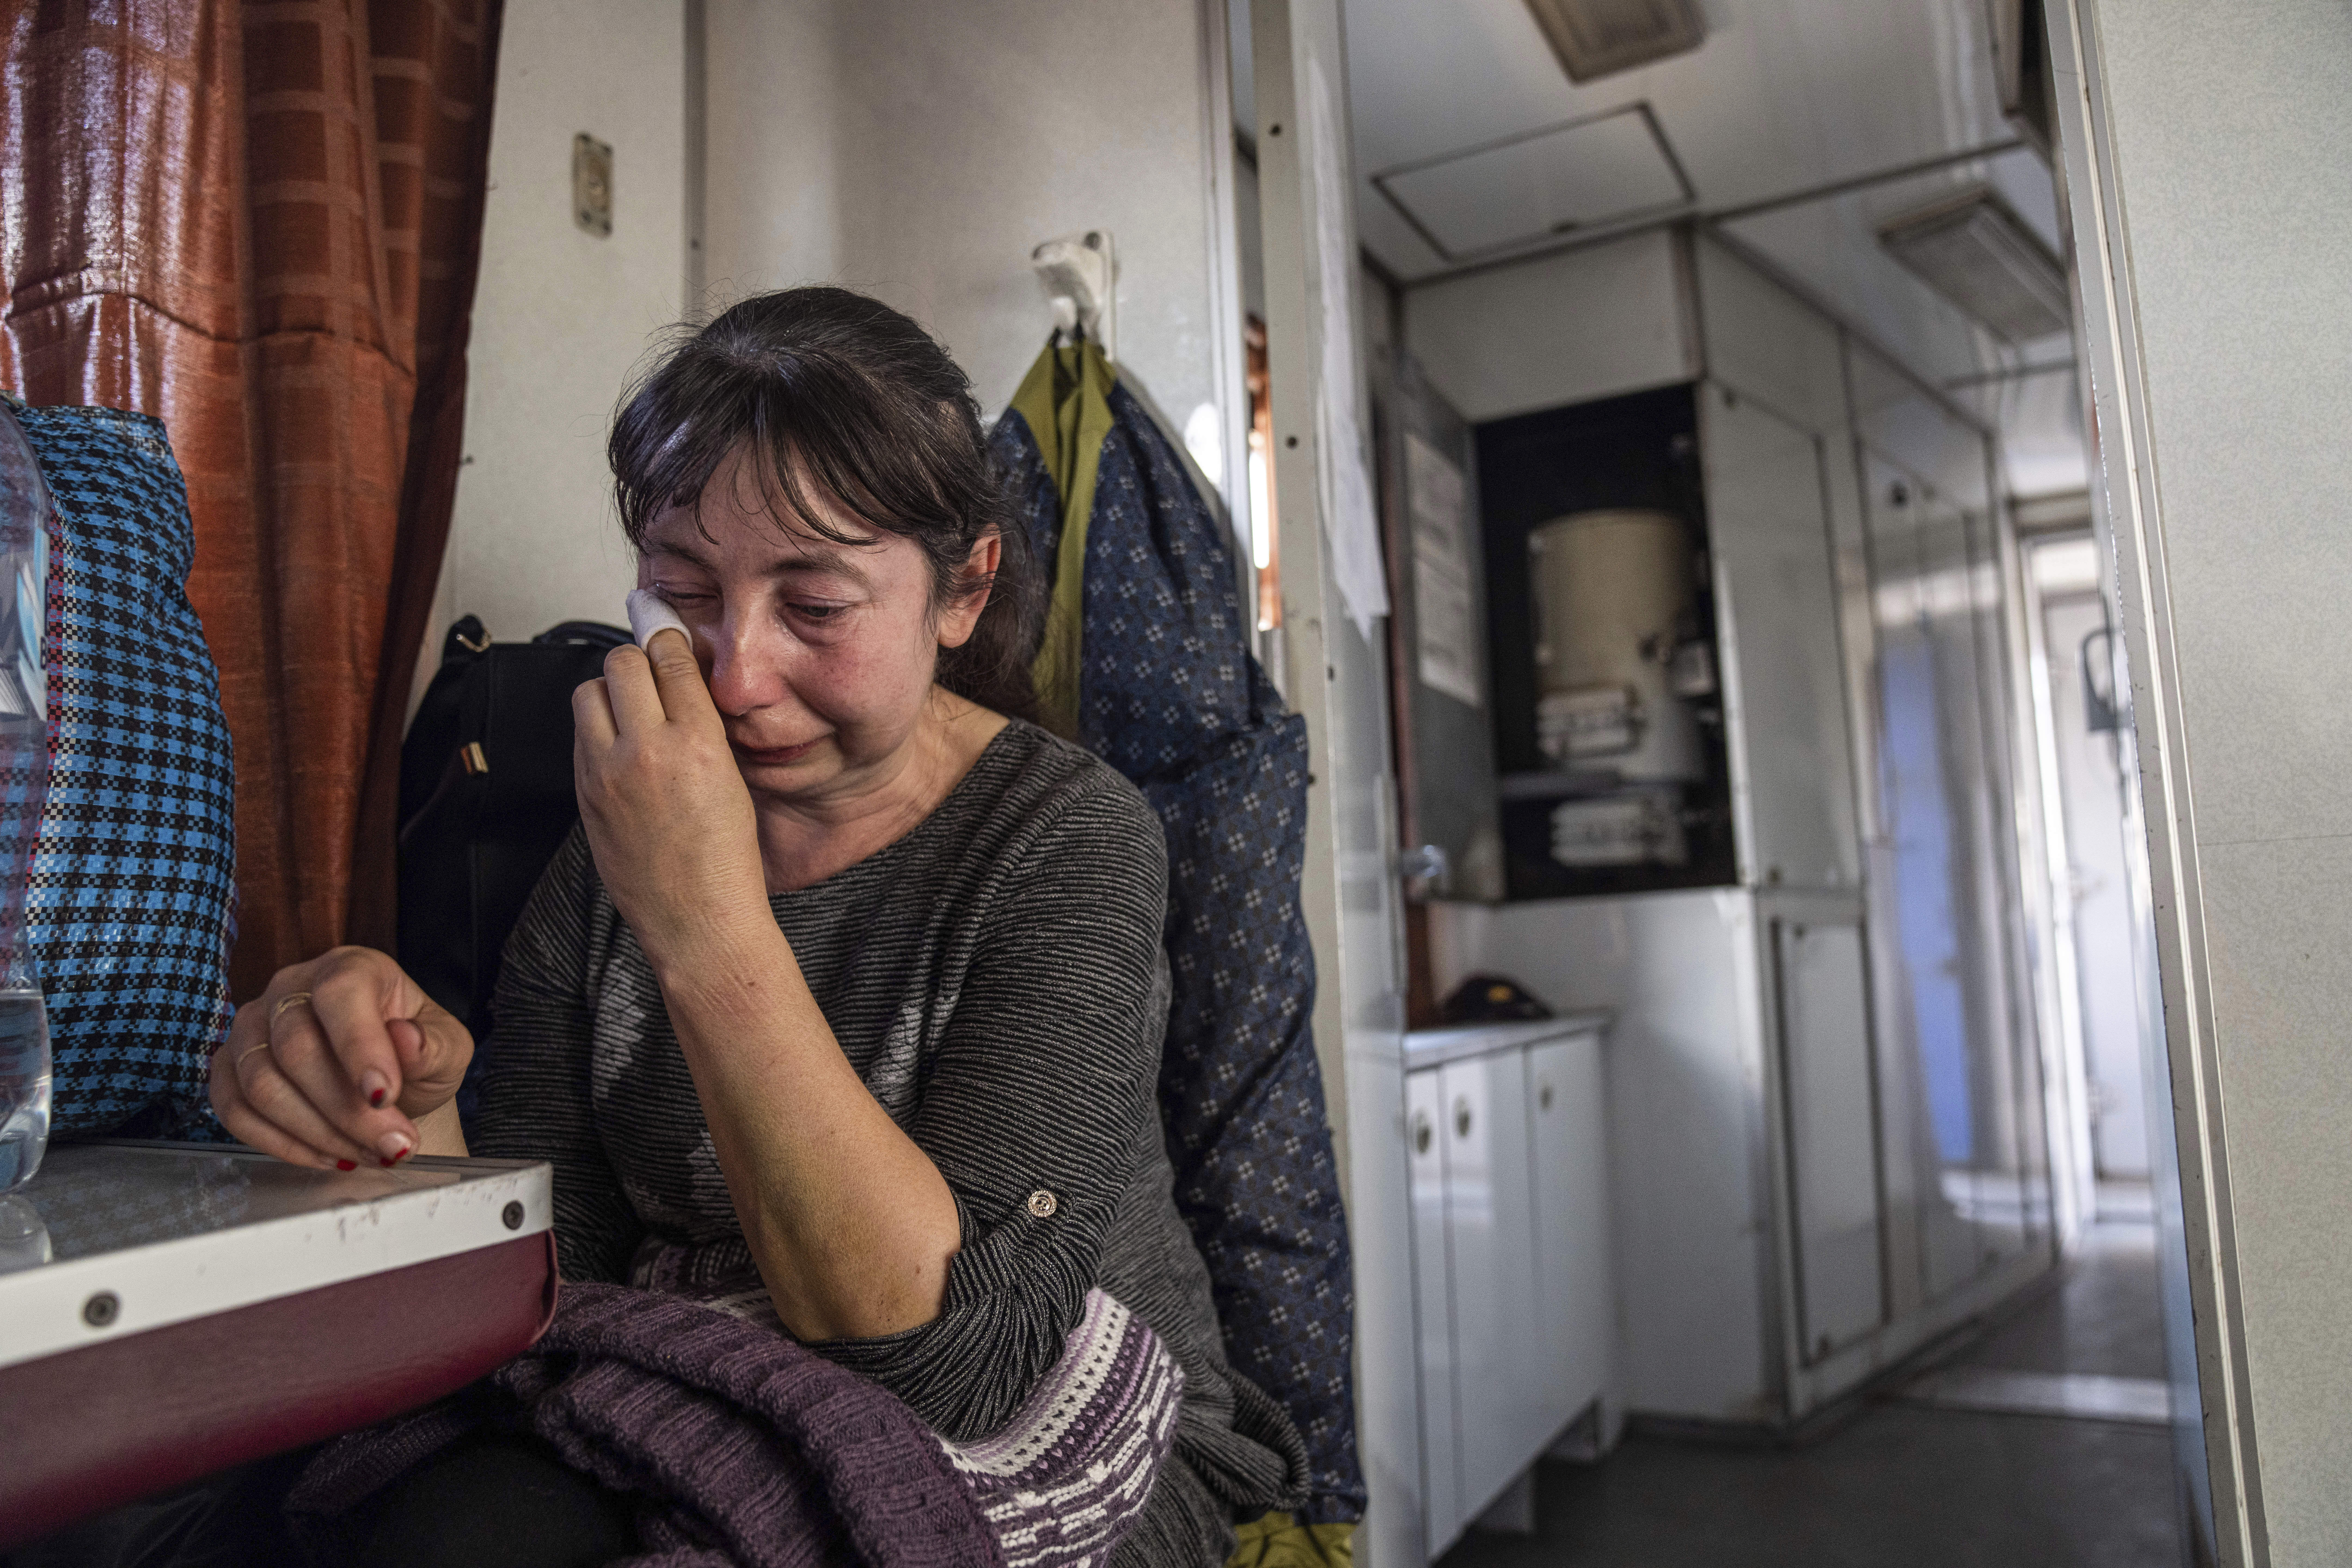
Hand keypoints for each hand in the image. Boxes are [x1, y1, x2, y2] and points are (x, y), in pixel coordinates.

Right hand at [209, 947, 471, 1168]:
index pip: (340, 995)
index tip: (384, 1095)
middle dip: (347, 1110)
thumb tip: (406, 1039)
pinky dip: (283, 1144)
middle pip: (296, 1049)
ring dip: (319, 1133)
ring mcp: (251, 1027)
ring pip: (262, 1085)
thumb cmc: (416, 1057)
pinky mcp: (229, 1068)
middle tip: (393, 1145)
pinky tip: (329, 1156)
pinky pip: (235, 1111)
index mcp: (350, 967)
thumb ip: (433, 1045)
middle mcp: (289, 988)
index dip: (358, 1047)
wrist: (387, 1083)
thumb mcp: (447, 1048)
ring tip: (370, 1154)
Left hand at [573, 630, 768, 967]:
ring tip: (632, 711)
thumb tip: (678, 676)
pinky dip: (597, 729)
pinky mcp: (584, 794)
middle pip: (622, 662)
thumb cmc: (725, 860)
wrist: (697, 921)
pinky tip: (620, 748)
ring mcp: (607, 773)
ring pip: (590, 692)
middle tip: (651, 674)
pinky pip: (580, 735)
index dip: (670, 639)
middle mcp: (647, 752)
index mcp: (697, 744)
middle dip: (637, 660)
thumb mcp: (732, 778)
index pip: (671, 657)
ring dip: (610, 691)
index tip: (669, 634)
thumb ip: (701, 725)